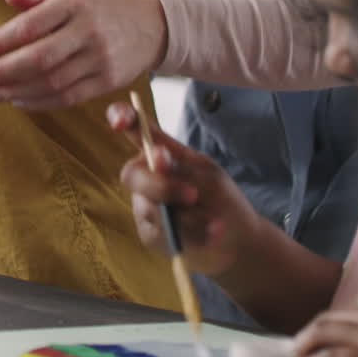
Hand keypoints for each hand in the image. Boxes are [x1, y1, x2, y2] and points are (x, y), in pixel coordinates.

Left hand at [0, 0, 167, 109]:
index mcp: (76, 4)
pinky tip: (17, 100)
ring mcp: (100, 60)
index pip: (31, 25)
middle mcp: (89, 32)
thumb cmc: (102, 6)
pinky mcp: (107, 82)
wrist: (152, 26)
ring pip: (51, 82)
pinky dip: (38, 102)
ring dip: (15, 91)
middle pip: (38, 58)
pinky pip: (67, 98)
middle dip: (3, 70)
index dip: (1, 40)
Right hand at [111, 101, 257, 276]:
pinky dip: (190, 235)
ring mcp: (145, 206)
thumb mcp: (209, 177)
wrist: (237, 240)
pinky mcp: (150, 233)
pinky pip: (160, 234)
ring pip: (149, 208)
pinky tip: (211, 235)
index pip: (135, 129)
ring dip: (186, 216)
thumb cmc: (222, 200)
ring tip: (215, 222)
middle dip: (162, 187)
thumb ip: (181, 168)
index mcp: (160, 152)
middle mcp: (147, 176)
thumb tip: (156, 157)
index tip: (120, 123)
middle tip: (193, 196)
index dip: (121, 117)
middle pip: (132, 175)